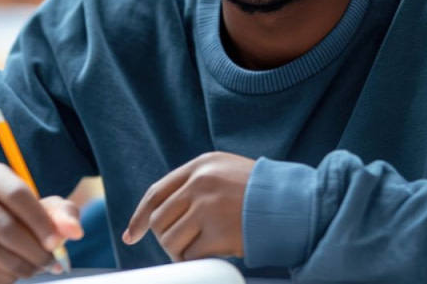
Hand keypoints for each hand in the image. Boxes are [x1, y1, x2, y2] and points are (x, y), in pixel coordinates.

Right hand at [0, 163, 82, 283]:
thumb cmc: (15, 219)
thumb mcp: (41, 209)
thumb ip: (63, 214)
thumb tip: (74, 231)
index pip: (17, 194)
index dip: (41, 221)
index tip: (57, 242)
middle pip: (9, 229)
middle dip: (38, 251)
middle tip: (52, 262)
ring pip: (2, 256)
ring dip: (28, 267)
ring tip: (34, 266)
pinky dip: (10, 279)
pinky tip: (10, 272)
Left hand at [123, 152, 254, 261]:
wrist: (294, 205)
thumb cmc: (262, 193)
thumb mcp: (227, 172)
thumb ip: (197, 183)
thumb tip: (162, 212)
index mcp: (201, 166)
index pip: (157, 192)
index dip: (140, 216)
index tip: (132, 234)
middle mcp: (200, 183)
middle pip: (159, 219)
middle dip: (164, 238)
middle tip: (180, 247)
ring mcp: (208, 207)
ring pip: (170, 240)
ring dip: (180, 252)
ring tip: (199, 250)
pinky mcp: (218, 232)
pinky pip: (190, 255)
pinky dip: (195, 260)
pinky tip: (211, 254)